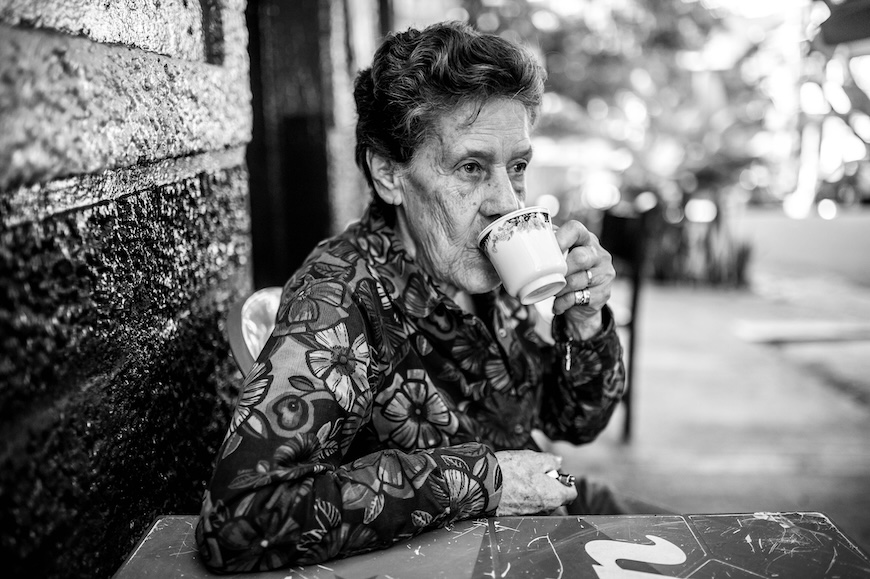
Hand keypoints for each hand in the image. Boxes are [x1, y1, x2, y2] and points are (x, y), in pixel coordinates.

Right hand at [494, 450, 576, 515]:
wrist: (482, 484)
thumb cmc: (509, 471)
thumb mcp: (534, 458)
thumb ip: (551, 460)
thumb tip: (558, 461)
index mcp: (554, 496)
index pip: (571, 493)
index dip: (565, 480)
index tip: (556, 472)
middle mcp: (544, 509)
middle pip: (554, 497)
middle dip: (548, 484)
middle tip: (535, 471)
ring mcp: (529, 513)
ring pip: (539, 501)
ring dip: (534, 490)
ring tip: (519, 476)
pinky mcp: (514, 515)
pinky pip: (524, 505)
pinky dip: (521, 496)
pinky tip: (510, 484)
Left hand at [552, 220, 614, 339]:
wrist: (583, 304)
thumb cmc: (568, 275)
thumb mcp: (562, 258)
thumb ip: (549, 247)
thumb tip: (521, 239)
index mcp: (586, 240)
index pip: (576, 229)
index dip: (561, 237)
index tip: (547, 249)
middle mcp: (599, 254)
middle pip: (581, 257)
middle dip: (561, 270)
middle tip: (549, 277)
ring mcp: (604, 274)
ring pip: (579, 280)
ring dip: (560, 288)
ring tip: (551, 292)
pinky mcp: (604, 293)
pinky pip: (579, 297)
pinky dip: (563, 303)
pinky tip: (557, 305)